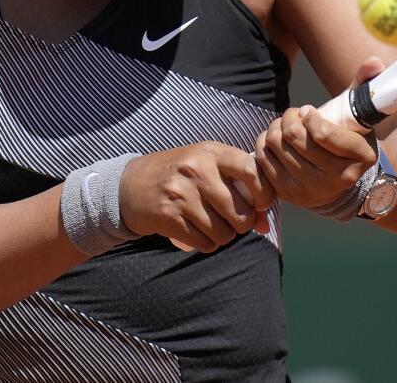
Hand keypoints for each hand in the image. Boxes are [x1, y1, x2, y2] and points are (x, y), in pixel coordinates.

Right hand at [120, 142, 275, 253]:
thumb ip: (239, 187)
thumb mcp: (207, 167)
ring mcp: (181, 194)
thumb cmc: (180, 174)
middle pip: (241, 212)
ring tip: (213, 225)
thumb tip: (265, 224)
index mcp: (211, 152)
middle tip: (232, 220)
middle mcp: (197, 170)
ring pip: (224, 233)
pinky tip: (198, 232)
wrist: (130, 185)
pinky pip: (205, 243)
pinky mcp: (169, 217)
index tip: (260, 204)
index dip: (264, 193)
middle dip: (242, 223)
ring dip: (223, 236)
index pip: (252, 171)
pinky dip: (207, 244)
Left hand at [254, 57, 384, 209]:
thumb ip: (366, 85)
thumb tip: (374, 61)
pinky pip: (263, 159)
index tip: (310, 111)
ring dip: (276, 128)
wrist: (342, 181)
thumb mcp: (360, 114)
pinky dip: (265, 143)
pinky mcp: (289, 194)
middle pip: (293, 136)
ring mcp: (311, 190)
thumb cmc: (349, 140)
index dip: (309, 116)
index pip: (322, 133)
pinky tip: (278, 141)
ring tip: (287, 126)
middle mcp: (338, 180)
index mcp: (361, 158)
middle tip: (296, 115)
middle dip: (290, 117)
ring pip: (276, 145)